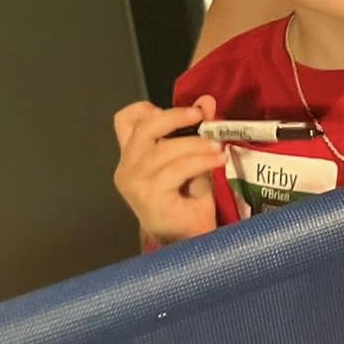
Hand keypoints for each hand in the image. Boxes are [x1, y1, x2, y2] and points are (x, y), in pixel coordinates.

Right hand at [112, 93, 220, 246]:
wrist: (189, 242)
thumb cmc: (186, 203)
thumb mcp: (192, 160)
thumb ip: (195, 132)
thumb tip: (207, 101)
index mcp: (133, 157)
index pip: (124, 121)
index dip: (148, 109)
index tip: (181, 111)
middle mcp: (127, 168)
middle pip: (143, 129)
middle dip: (175, 116)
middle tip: (201, 116)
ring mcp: (135, 184)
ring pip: (164, 150)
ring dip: (196, 144)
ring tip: (218, 147)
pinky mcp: (149, 197)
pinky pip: (177, 170)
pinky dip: (201, 161)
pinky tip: (217, 161)